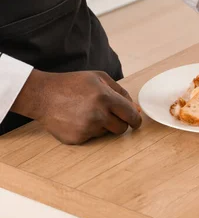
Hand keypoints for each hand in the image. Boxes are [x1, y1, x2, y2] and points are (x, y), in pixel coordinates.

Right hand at [11, 70, 141, 144]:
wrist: (42, 95)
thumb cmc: (73, 84)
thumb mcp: (99, 78)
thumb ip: (121, 92)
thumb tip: (137, 109)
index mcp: (106, 97)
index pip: (131, 115)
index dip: (136, 120)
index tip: (136, 122)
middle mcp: (98, 115)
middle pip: (122, 128)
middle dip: (120, 122)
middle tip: (109, 114)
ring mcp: (86, 128)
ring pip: (106, 133)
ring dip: (103, 125)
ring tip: (87, 112)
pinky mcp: (77, 138)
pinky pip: (92, 137)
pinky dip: (88, 130)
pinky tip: (77, 119)